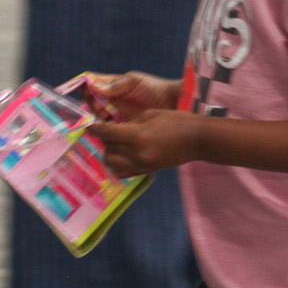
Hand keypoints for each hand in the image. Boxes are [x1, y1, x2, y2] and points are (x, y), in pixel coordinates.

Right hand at [85, 71, 179, 119]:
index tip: (87, 91)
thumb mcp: (134, 81)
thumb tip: (93, 87)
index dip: (86, 87)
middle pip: (92, 101)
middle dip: (92, 103)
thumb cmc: (153, 88)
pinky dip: (105, 128)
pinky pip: (108, 128)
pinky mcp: (122, 126)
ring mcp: (116, 113)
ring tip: (105, 116)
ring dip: (97, 116)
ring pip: (98, 115)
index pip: (92, 84)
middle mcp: (111, 99)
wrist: (171, 104)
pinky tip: (109, 127)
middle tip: (100, 107)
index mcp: (112, 84)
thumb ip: (115, 85)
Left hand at [90, 109, 205, 176]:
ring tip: (117, 145)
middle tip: (109, 132)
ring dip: (110, 154)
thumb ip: (130, 123)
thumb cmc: (176, 121)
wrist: (197, 140)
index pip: (107, 134)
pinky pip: (123, 172)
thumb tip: (115, 128)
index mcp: (137, 136)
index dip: (96, 129)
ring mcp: (141, 166)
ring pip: (112, 164)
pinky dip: (119, 164)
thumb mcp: (150, 115)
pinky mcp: (146, 172)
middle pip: (107, 151)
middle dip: (105, 141)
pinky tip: (124, 155)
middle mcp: (136, 154)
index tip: (89, 126)